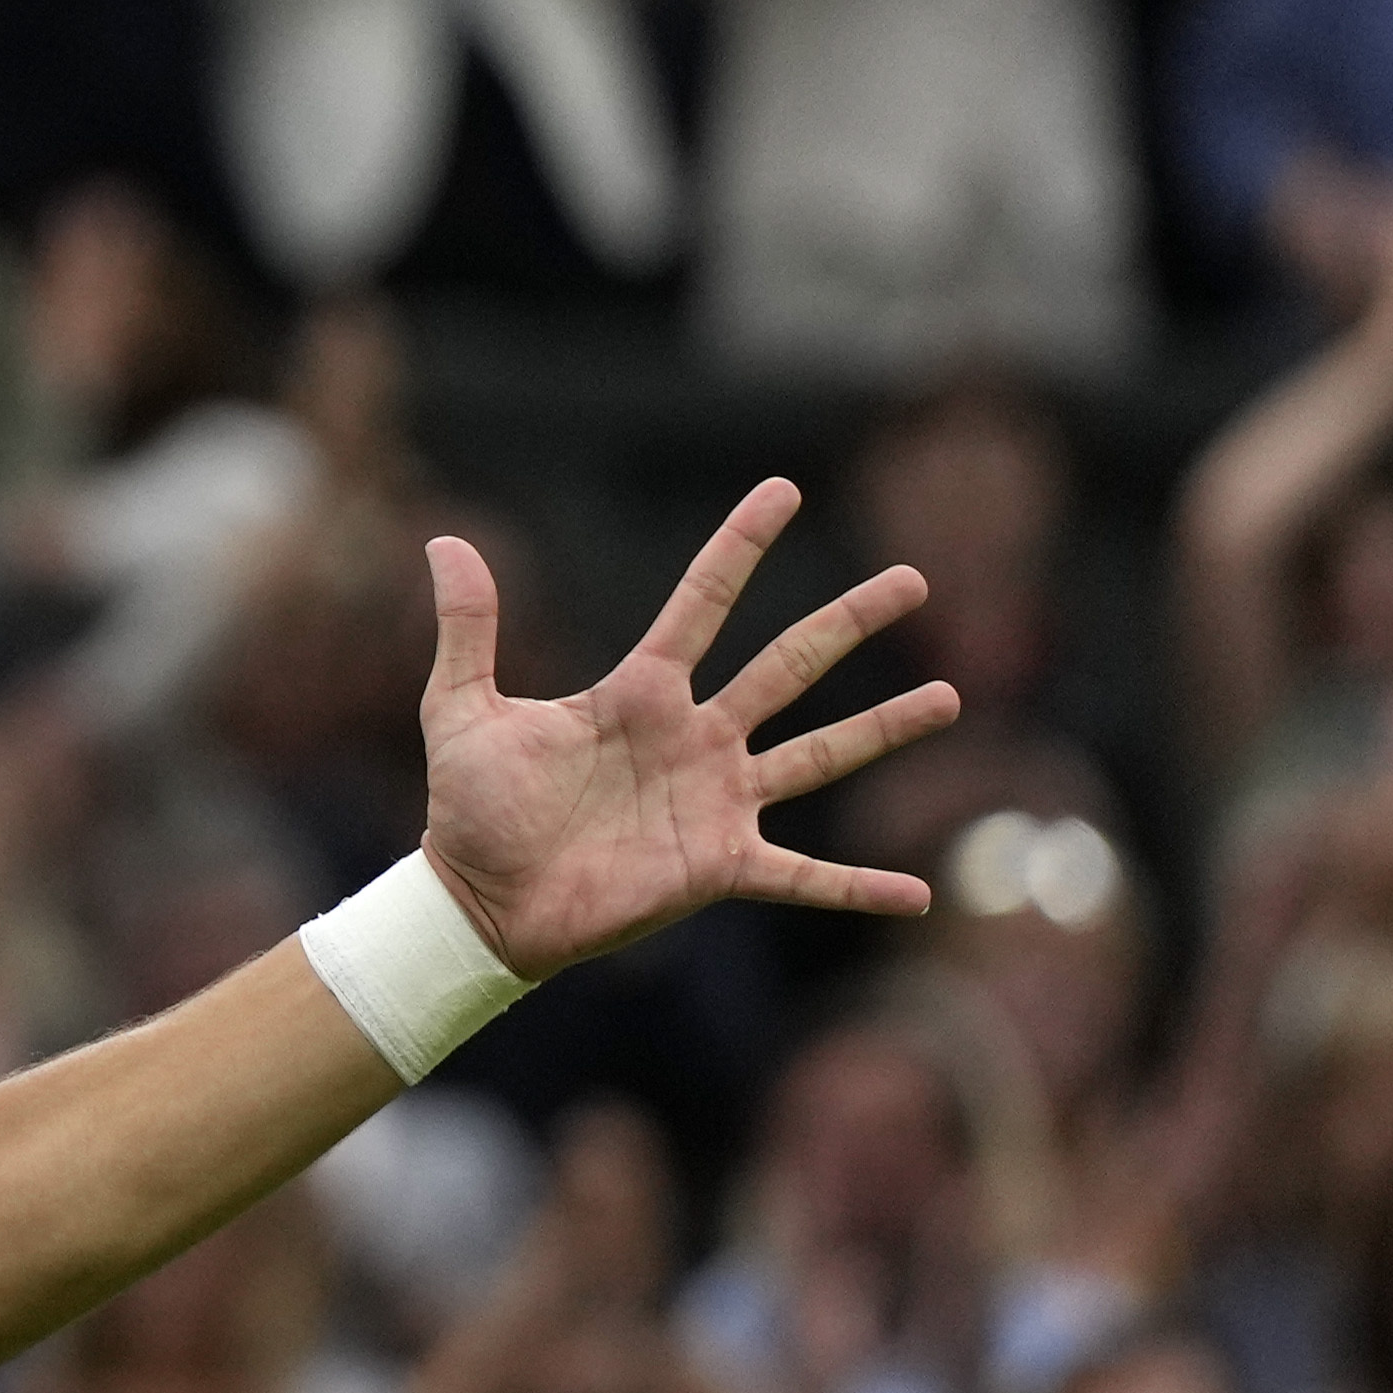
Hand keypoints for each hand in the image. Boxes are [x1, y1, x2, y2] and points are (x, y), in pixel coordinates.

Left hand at [410, 482, 953, 983]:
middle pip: (788, 664)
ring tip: (949, 697)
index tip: (784, 489)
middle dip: (849, 621)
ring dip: (883, 729)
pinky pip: (805, 878)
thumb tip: (443, 538)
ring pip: (819, 754)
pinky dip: (859, 886)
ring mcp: (717, 802)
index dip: (740, 545)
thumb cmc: (472, 807)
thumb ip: (468, 629)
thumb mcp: (462, 709)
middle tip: (913, 580)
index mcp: (639, 692)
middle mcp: (694, 738)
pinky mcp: (721, 867)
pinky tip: (919, 894)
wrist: (479, 902)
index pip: (702, 602)